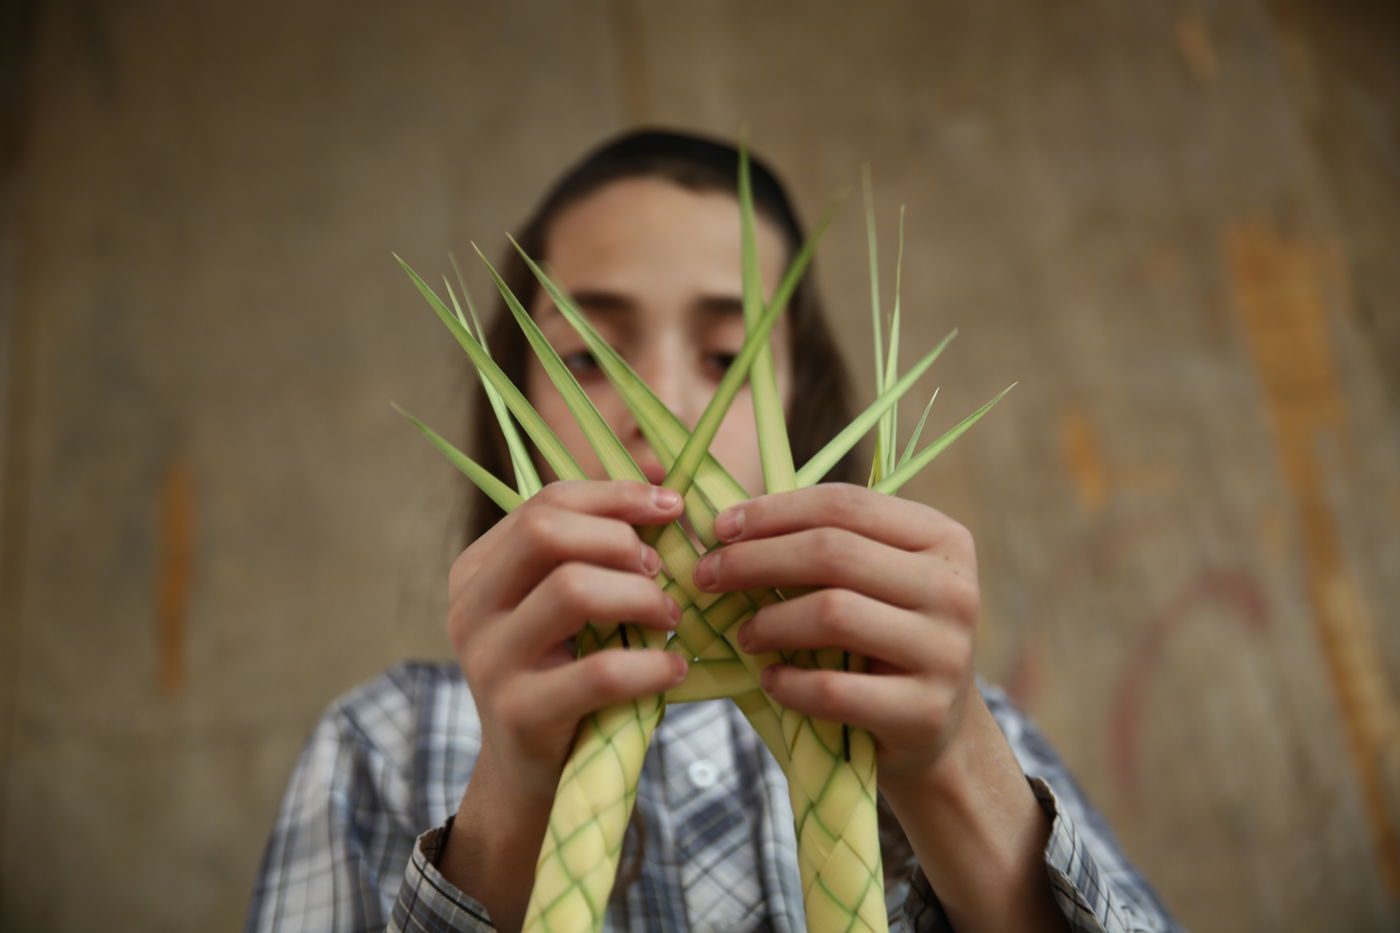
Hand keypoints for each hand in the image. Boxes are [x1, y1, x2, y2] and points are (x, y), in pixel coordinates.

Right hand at [448, 479, 687, 795]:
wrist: (528, 774)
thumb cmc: (562, 676)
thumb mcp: (563, 609)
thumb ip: (590, 555)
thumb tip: (663, 498)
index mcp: (477, 570)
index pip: (544, 503)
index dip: (614, 496)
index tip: (670, 505)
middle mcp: (471, 608)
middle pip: (545, 531)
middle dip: (619, 539)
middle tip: (660, 571)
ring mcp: (488, 661)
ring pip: (571, 589)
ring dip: (639, 596)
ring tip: (668, 618)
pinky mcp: (518, 712)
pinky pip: (599, 671)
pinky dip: (651, 664)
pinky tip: (673, 668)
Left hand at [693, 483, 978, 781]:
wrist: (937, 730)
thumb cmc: (885, 640)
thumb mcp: (874, 581)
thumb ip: (825, 546)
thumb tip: (730, 522)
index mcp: (942, 539)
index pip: (845, 505)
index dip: (774, 511)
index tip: (721, 527)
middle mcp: (953, 588)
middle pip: (832, 552)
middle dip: (754, 560)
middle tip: (708, 577)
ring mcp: (946, 651)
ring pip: (833, 614)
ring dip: (769, 622)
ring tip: (742, 635)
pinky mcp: (925, 711)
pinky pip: (834, 689)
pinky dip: (789, 683)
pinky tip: (771, 680)